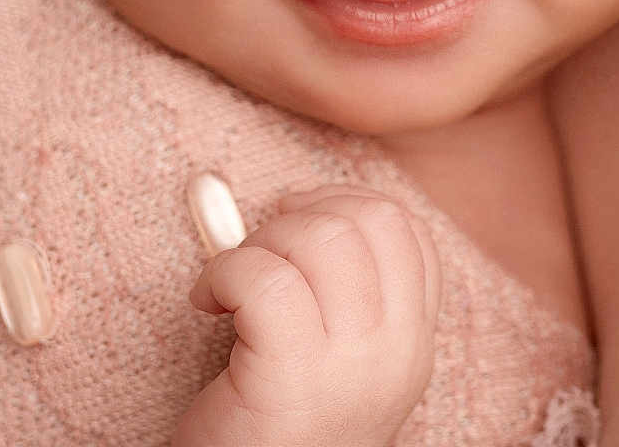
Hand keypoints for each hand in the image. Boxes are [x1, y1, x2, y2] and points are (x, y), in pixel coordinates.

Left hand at [173, 182, 440, 446]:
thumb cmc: (276, 426)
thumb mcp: (333, 356)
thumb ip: (334, 287)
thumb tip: (290, 195)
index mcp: (411, 344)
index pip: (405, 229)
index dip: (343, 202)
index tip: (296, 219)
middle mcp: (395, 355)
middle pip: (366, 220)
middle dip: (297, 217)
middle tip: (259, 257)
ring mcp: (349, 370)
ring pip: (319, 238)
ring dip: (259, 244)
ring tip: (233, 286)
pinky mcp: (289, 381)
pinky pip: (261, 277)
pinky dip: (221, 273)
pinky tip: (206, 304)